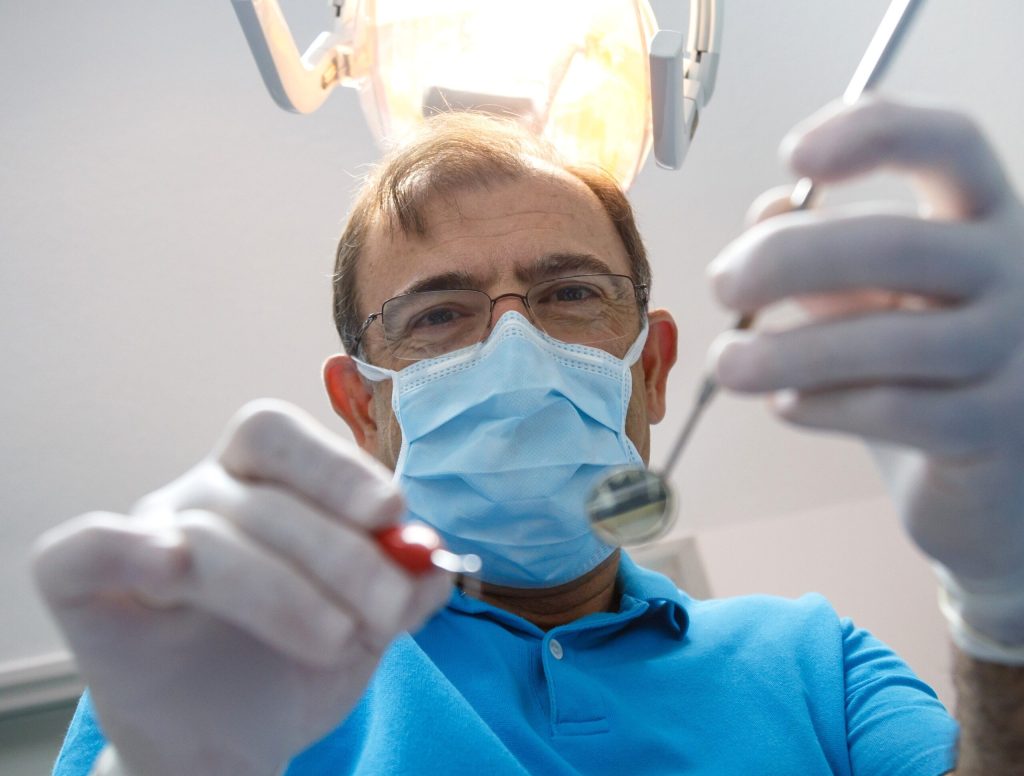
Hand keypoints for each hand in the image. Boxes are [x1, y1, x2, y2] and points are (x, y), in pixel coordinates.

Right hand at [33, 400, 451, 775]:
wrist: (229, 741)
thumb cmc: (294, 667)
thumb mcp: (366, 628)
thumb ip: (402, 590)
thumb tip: (436, 562)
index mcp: (264, 484)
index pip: (281, 437)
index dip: (335, 466)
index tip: (390, 512)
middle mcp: (201, 496)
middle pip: (259, 491)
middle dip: (336, 551)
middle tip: (386, 608)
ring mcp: (143, 537)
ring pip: (206, 538)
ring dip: (284, 591)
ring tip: (339, 639)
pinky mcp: (88, 589)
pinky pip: (80, 550)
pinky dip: (125, 547)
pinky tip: (172, 568)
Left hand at [707, 98, 1023, 640]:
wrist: (990, 475)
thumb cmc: (921, 368)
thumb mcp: (874, 297)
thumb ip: (826, 252)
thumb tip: (769, 211)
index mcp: (983, 219)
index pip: (951, 145)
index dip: (876, 133)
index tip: (793, 156)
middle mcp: (1016, 272)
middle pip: (900, 243)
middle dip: (791, 260)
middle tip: (721, 286)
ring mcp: (1016, 352)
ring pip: (891, 338)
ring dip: (788, 351)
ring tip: (728, 364)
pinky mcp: (996, 427)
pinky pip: (895, 409)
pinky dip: (824, 405)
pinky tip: (785, 406)